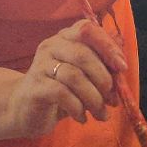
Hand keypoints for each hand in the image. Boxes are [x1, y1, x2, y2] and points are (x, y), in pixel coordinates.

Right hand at [6, 19, 127, 134]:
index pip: (88, 29)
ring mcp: (40, 65)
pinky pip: (62, 94)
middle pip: (83, 55)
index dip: (108, 46)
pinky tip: (82, 118)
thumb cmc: (60, 91)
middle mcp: (51, 46)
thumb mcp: (83, 76)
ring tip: (101, 114)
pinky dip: (78, 108)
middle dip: (104, 79)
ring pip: (74, 76)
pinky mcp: (35, 86)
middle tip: (113, 99)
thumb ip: (100, 69)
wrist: (24, 109)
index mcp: (66, 38)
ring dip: (94, 98)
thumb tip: (121, 71)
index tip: (122, 67)